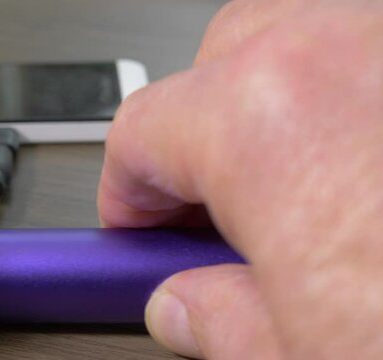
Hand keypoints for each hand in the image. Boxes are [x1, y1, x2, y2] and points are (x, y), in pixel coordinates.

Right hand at [99, 1, 382, 357]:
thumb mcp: (305, 357)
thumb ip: (223, 325)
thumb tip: (185, 307)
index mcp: (271, 120)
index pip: (141, 132)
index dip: (126, 190)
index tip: (134, 224)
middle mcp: (344, 53)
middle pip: (217, 62)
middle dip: (197, 133)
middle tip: (206, 204)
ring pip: (300, 41)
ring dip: (276, 105)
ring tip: (288, 188)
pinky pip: (369, 62)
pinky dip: (348, 103)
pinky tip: (360, 171)